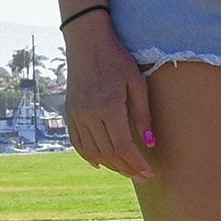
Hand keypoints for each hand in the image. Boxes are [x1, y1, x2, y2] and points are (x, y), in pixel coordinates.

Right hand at [61, 14, 155, 181]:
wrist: (87, 43)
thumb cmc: (117, 60)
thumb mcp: (137, 83)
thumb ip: (143, 114)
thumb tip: (150, 143)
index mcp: (108, 107)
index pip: (123, 146)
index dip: (136, 163)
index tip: (148, 173)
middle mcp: (90, 114)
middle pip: (109, 153)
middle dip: (127, 169)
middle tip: (142, 178)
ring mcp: (77, 115)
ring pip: (93, 151)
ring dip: (111, 165)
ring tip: (126, 171)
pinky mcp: (70, 113)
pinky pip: (78, 142)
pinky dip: (89, 156)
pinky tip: (100, 164)